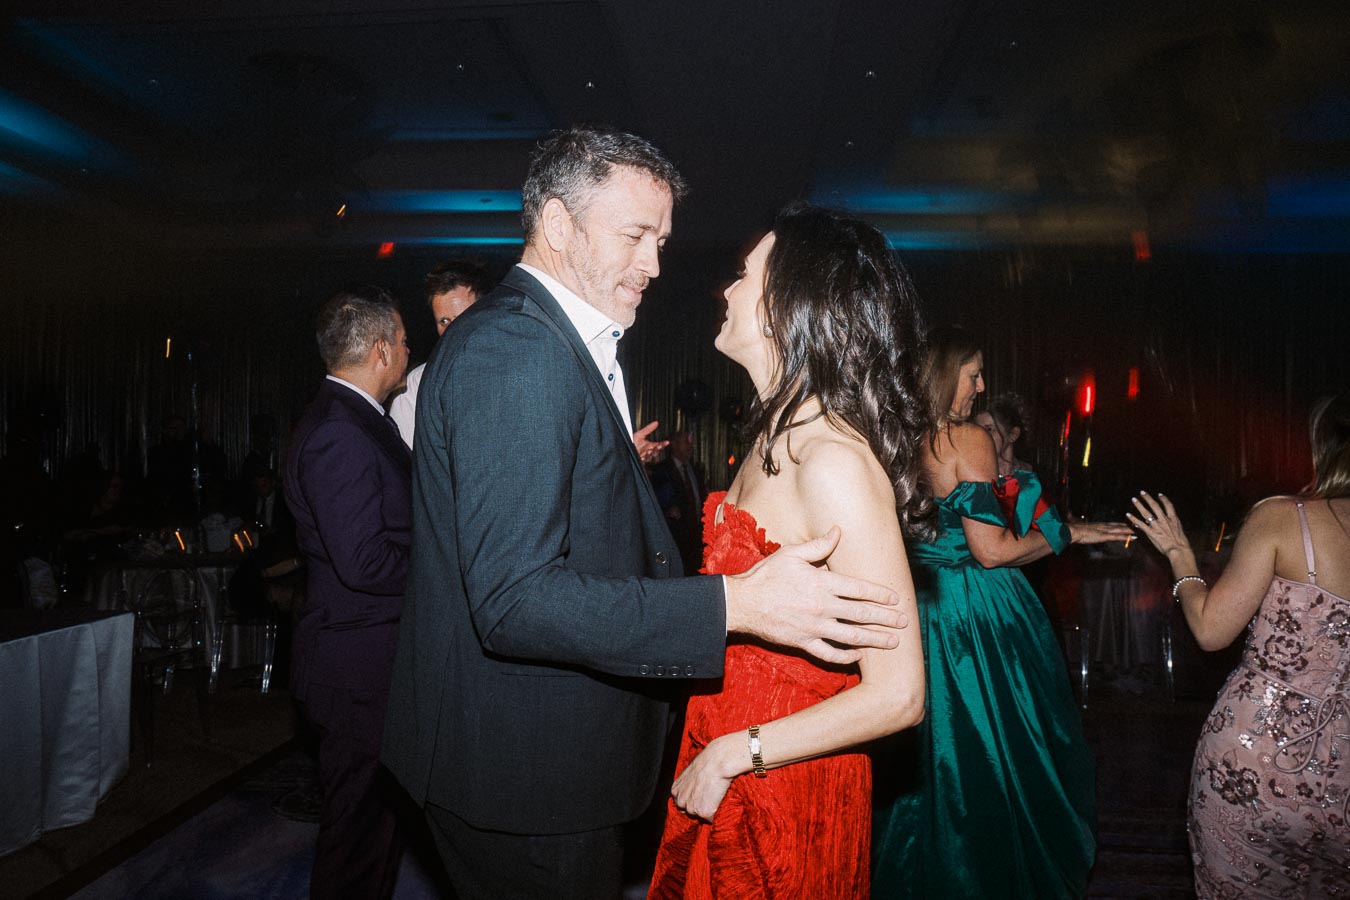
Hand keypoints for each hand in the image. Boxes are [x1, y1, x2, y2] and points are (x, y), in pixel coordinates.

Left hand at [633, 421, 667, 463]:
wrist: (623, 447)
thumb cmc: (632, 441)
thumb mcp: (640, 434)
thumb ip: (648, 429)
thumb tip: (656, 422)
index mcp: (650, 446)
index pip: (659, 445)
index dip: (663, 444)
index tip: (667, 442)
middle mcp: (648, 452)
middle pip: (656, 452)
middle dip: (658, 449)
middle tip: (659, 446)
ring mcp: (643, 456)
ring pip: (649, 457)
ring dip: (650, 454)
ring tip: (649, 451)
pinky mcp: (638, 460)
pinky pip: (642, 461)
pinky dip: (643, 459)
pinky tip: (643, 457)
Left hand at [671, 734, 740, 821]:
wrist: (717, 761)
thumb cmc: (706, 762)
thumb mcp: (690, 773)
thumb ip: (688, 784)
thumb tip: (694, 789)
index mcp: (676, 791)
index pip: (681, 803)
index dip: (692, 800)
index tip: (700, 797)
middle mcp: (681, 801)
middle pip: (689, 812)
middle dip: (697, 807)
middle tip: (709, 797)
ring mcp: (691, 808)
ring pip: (699, 816)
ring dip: (707, 810)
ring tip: (715, 798)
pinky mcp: (704, 813)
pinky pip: (710, 820)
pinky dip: (715, 813)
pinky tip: (719, 801)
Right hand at [725, 526, 905, 665]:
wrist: (741, 603)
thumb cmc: (766, 575)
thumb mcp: (791, 554)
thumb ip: (818, 545)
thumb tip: (838, 530)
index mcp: (821, 583)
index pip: (860, 589)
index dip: (881, 594)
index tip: (896, 598)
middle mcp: (822, 607)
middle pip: (862, 614)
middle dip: (887, 619)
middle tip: (905, 622)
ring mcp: (814, 628)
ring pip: (852, 636)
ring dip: (875, 640)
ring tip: (893, 642)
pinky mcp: (803, 643)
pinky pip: (829, 654)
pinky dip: (847, 657)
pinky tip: (860, 655)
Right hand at [1068, 520, 1134, 544]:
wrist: (1072, 531)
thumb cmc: (1075, 531)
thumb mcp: (1081, 529)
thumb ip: (1085, 528)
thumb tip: (1082, 528)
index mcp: (1100, 525)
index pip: (1114, 524)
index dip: (1122, 523)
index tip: (1130, 522)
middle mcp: (1105, 526)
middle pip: (1120, 525)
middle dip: (1130, 525)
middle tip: (1140, 524)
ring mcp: (1106, 531)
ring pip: (1122, 530)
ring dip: (1131, 530)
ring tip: (1141, 529)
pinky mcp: (1105, 536)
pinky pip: (1118, 536)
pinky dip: (1127, 537)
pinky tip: (1134, 538)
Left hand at [1126, 491, 1190, 556]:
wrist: (1179, 550)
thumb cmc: (1181, 542)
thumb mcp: (1179, 529)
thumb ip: (1173, 523)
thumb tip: (1169, 520)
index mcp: (1173, 518)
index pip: (1168, 505)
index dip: (1163, 499)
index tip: (1159, 494)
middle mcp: (1164, 520)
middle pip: (1155, 505)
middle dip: (1148, 498)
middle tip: (1142, 492)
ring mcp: (1157, 526)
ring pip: (1146, 512)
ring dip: (1139, 505)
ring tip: (1134, 499)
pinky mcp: (1151, 532)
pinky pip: (1140, 524)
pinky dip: (1133, 519)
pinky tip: (1128, 514)